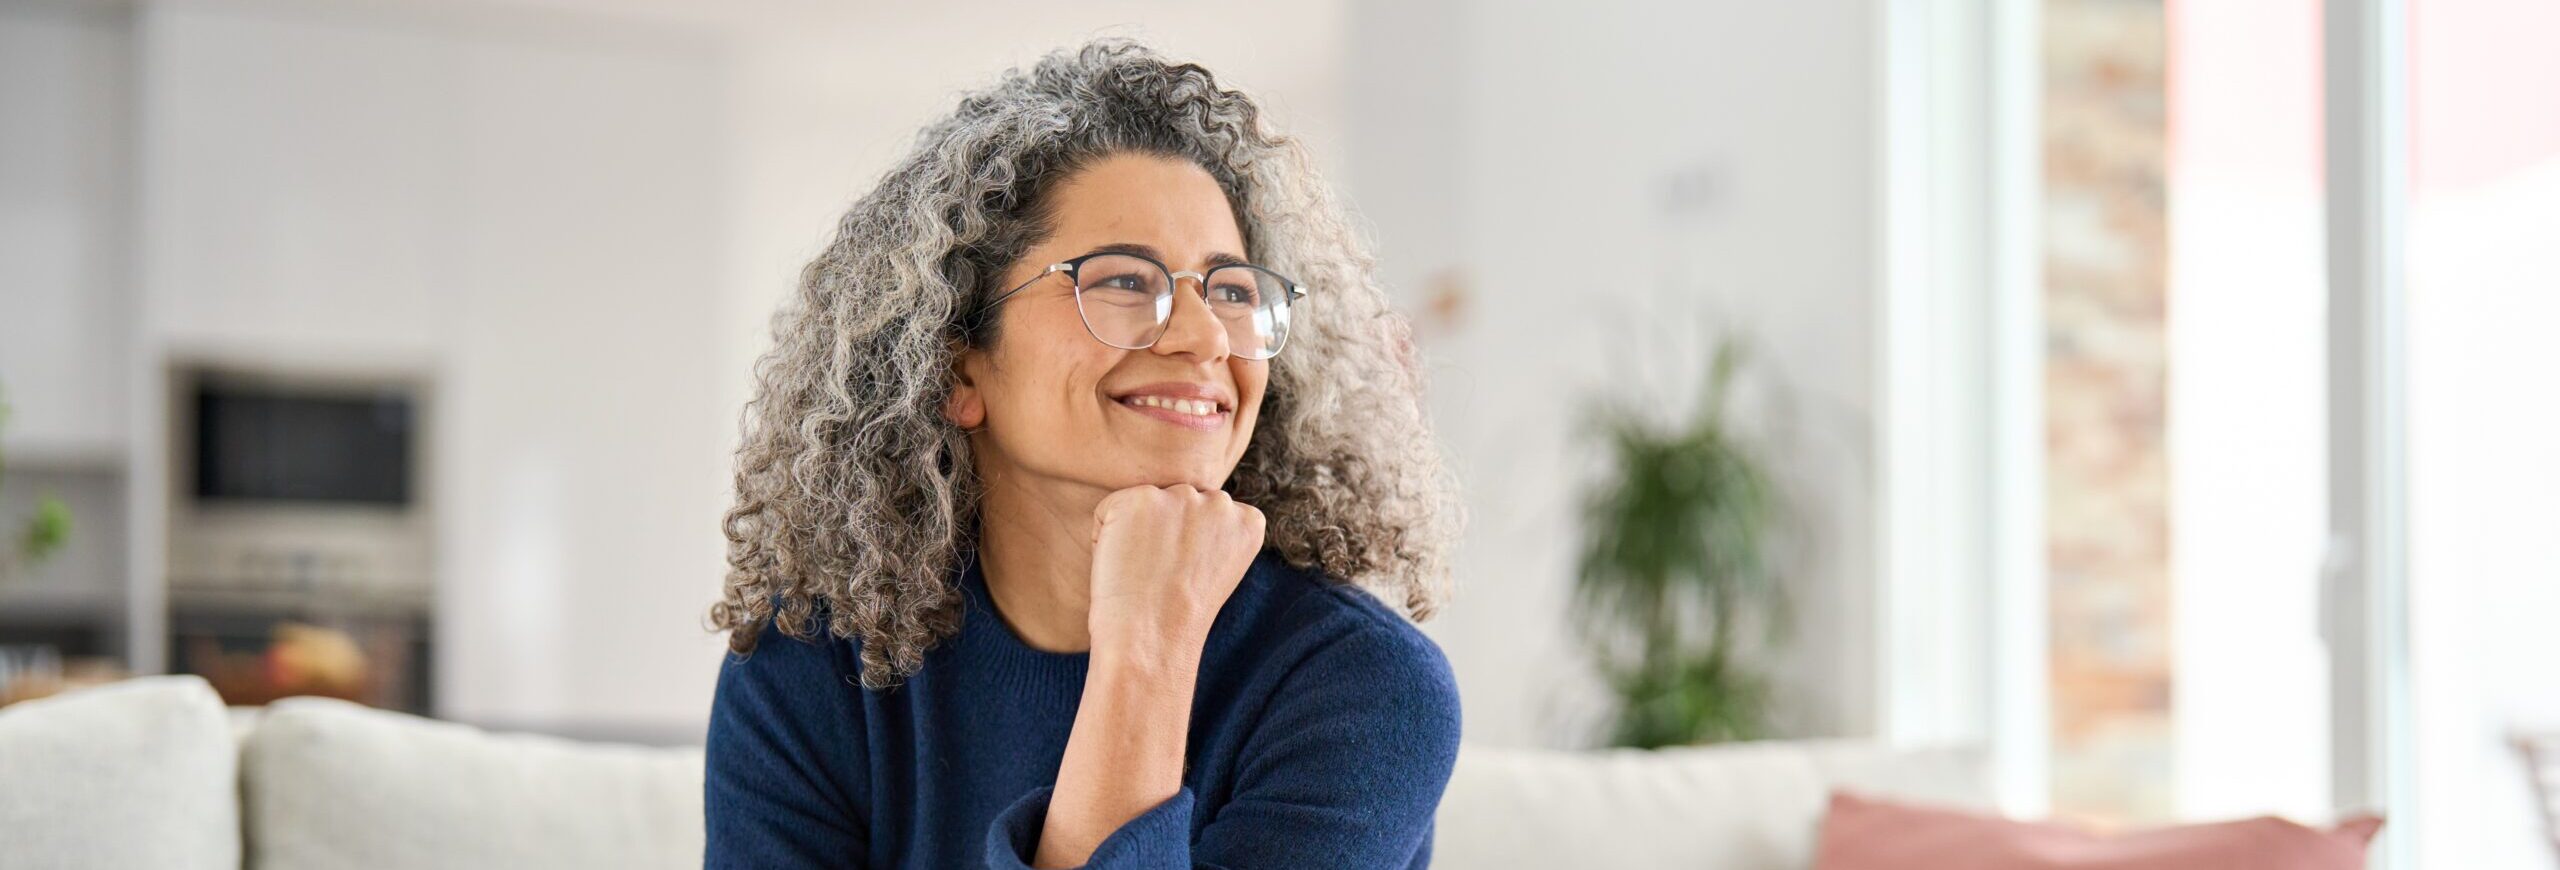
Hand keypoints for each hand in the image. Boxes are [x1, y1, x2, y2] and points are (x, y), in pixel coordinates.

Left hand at [1086, 483, 1265, 666]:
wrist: (1152, 638)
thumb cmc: (1176, 618)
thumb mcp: (1214, 570)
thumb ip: (1209, 533)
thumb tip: (1181, 513)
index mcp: (1248, 521)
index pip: (1206, 514)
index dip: (1186, 550)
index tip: (1185, 578)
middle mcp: (1220, 502)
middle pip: (1176, 503)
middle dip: (1162, 535)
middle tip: (1161, 578)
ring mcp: (1182, 496)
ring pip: (1144, 504)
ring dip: (1134, 533)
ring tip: (1143, 572)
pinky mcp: (1141, 498)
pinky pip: (1108, 510)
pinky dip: (1103, 538)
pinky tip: (1122, 566)